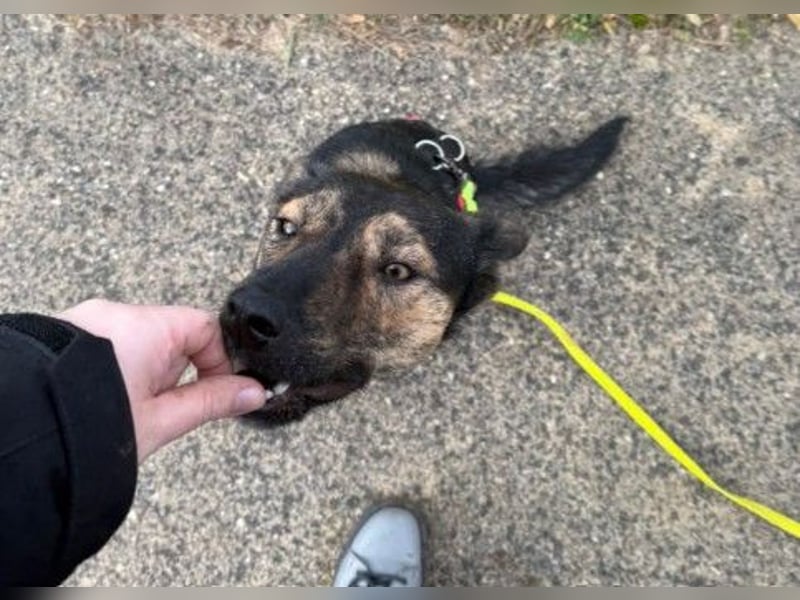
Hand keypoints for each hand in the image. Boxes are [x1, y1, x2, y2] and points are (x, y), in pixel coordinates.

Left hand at [58, 299, 264, 462]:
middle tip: (161, 410)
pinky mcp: (64, 335)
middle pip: (172, 335)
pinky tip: (102, 401)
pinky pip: (107, 344)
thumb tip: (255, 393)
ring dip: (144, 374)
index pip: (204, 326)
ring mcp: (85, 321)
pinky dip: (115, 370)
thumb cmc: (89, 427)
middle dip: (175, 373)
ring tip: (126, 411)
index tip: (214, 392)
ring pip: (138, 343)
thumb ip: (212, 401)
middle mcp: (115, 314)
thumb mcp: (162, 420)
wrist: (20, 436)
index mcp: (146, 327)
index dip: (218, 360)